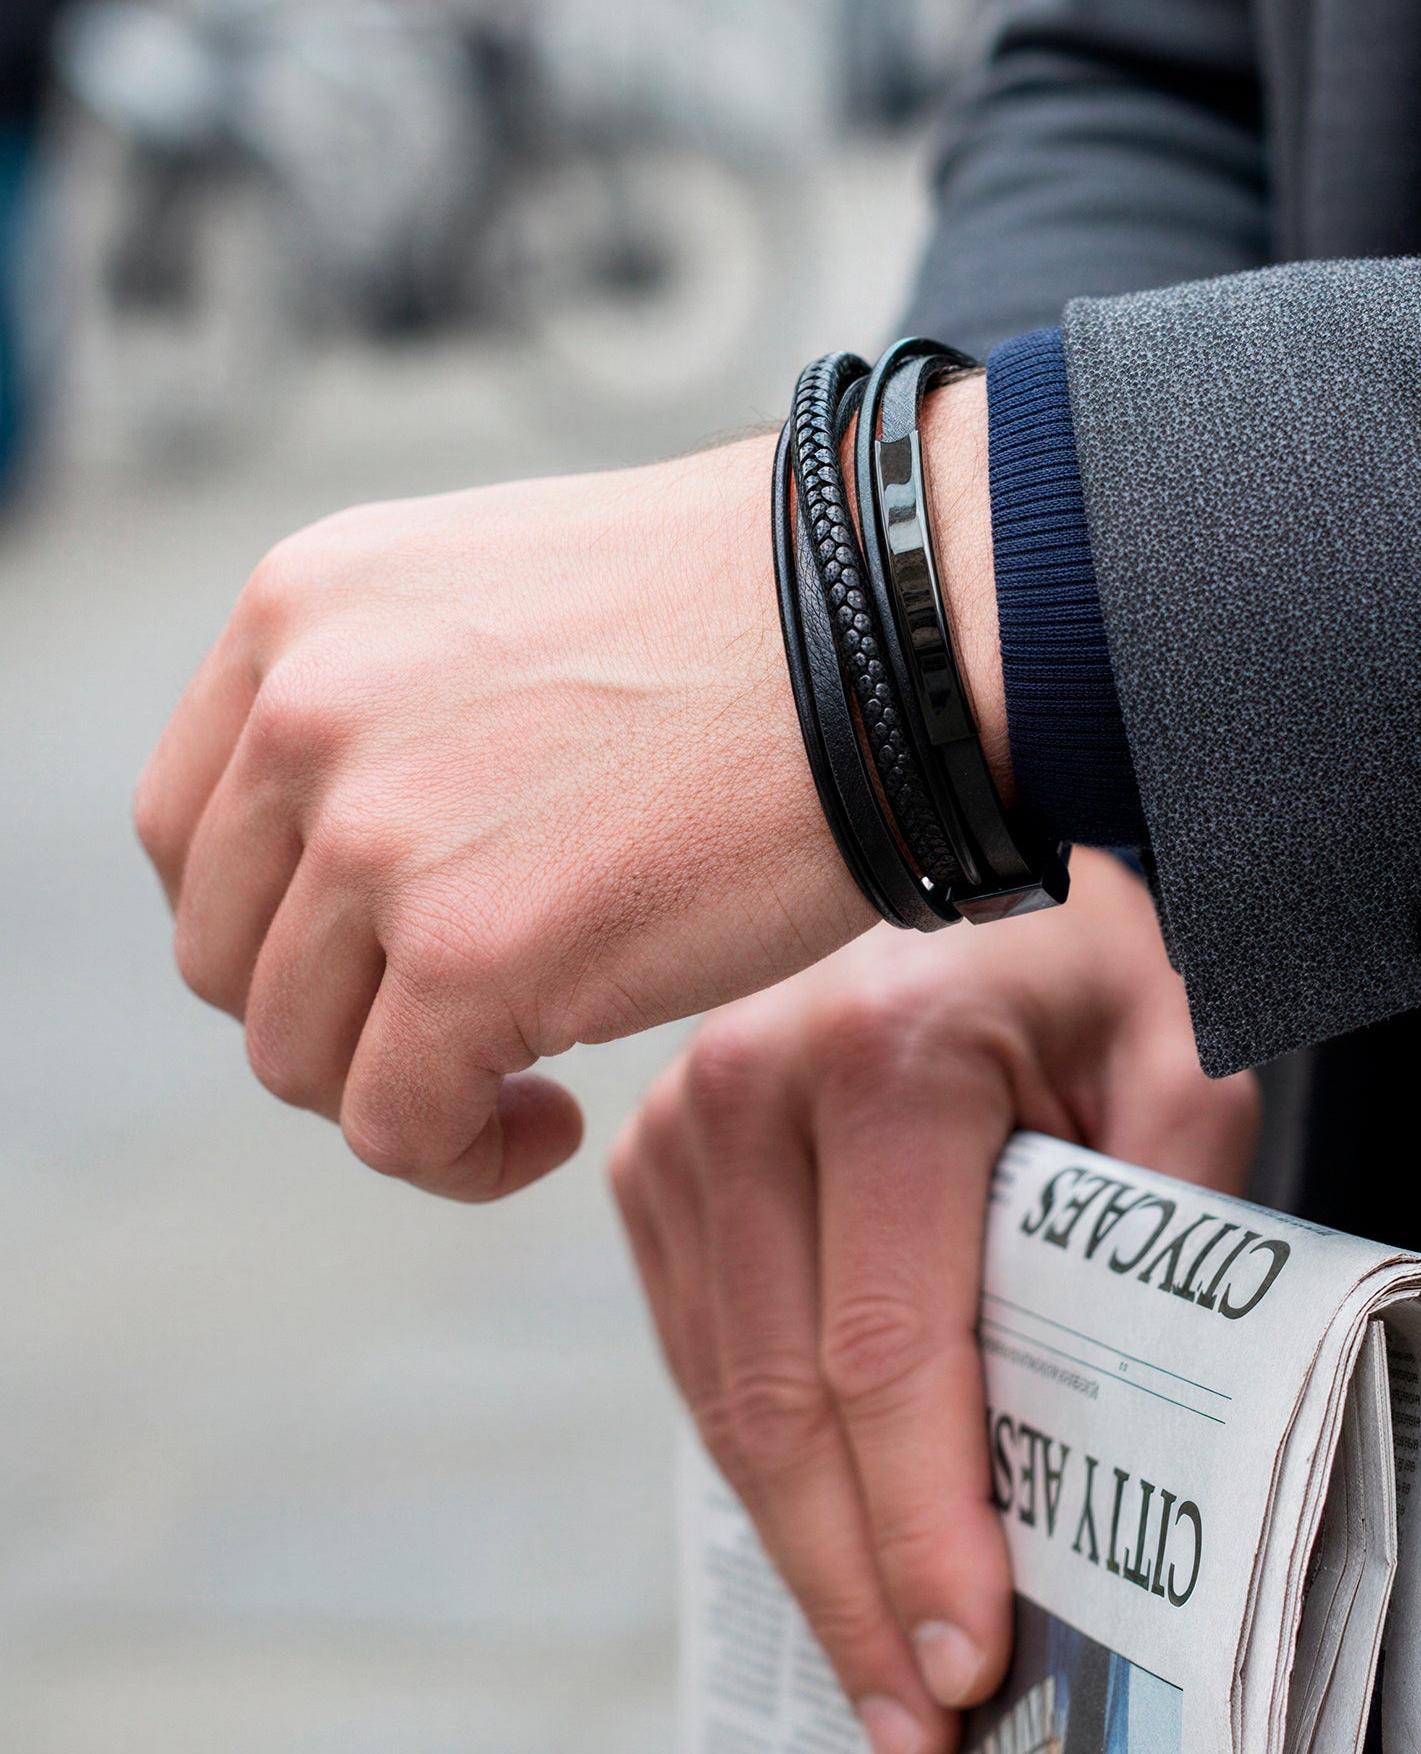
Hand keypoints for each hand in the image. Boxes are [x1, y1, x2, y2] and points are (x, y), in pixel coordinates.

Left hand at [138, 417, 984, 1197]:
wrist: (898, 626)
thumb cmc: (747, 619)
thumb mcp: (494, 598)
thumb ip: (388, 699)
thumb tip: (348, 852)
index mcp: (299, 609)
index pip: (189, 829)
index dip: (272, 924)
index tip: (381, 956)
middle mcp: (305, 710)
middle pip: (226, 953)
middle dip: (334, 1015)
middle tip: (459, 1029)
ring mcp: (378, 834)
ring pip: (297, 1055)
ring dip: (401, 1092)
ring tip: (520, 1081)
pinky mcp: (472, 957)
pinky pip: (395, 1126)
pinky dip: (459, 1155)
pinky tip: (547, 1123)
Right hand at [609, 847, 1259, 1753]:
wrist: (957, 821)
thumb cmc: (1090, 950)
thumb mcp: (1180, 1046)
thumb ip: (1168, 1204)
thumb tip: (1125, 1419)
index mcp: (883, 1056)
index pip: (887, 1348)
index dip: (925, 1529)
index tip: (973, 1668)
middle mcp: (746, 1086)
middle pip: (784, 1401)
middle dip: (857, 1585)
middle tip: (925, 1733)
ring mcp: (676, 1123)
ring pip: (721, 1398)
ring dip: (801, 1552)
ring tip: (883, 1683)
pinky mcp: (652, 1162)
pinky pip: (693, 1355)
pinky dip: (760, 1468)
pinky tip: (828, 1551)